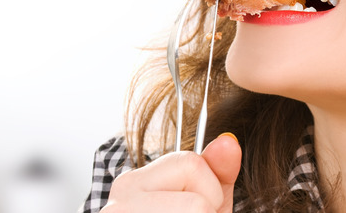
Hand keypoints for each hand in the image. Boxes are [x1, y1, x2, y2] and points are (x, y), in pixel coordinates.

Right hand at [101, 133, 241, 212]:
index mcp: (134, 183)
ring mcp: (117, 212)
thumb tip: (229, 141)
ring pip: (197, 207)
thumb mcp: (207, 207)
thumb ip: (218, 176)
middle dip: (207, 209)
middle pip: (194, 180)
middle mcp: (119, 195)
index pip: (191, 163)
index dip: (209, 194)